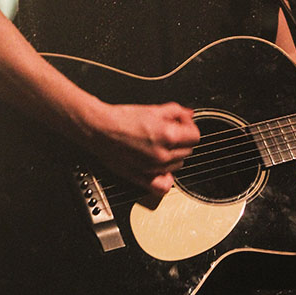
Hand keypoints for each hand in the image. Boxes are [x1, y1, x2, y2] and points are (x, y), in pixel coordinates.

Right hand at [77, 99, 199, 198]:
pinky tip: (161, 166)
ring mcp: (154, 169)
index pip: (195, 136)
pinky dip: (166, 177)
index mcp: (167, 136)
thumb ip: (176, 111)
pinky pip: (164, 186)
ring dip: (173, 156)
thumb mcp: (153, 109)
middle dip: (182, 140)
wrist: (100, 129)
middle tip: (168, 132)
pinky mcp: (143, 178)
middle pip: (188, 151)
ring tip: (159, 146)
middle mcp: (163, 155)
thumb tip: (189, 114)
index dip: (189, 127)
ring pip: (178, 165)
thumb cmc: (122, 119)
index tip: (182, 124)